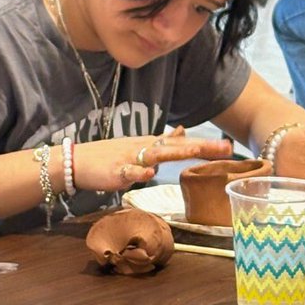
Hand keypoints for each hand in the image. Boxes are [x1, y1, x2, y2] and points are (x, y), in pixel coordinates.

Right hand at [72, 127, 232, 193]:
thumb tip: (180, 132)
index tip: (228, 147)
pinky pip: (127, 172)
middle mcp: (143, 148)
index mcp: (150, 144)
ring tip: (195, 149)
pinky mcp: (114, 171)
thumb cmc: (107, 157)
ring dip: (176, 152)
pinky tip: (149, 172)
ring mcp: (129, 158)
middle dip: (201, 146)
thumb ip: (160, 142)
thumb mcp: (137, 146)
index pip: (181, 143)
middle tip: (225, 148)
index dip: (204, 145)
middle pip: (176, 146)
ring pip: (156, 153)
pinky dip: (138, 172)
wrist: (75, 161)